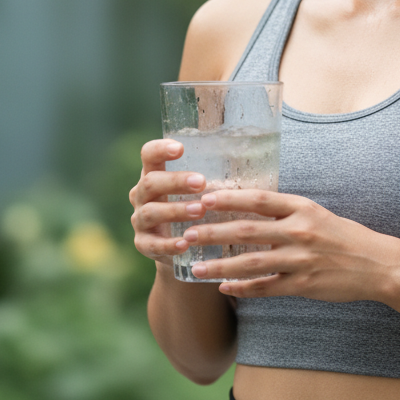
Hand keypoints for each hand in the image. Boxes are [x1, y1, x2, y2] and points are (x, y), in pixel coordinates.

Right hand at [129, 138, 210, 265]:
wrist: (184, 251)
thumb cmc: (197, 209)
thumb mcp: (199, 191)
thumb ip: (215, 177)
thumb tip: (259, 166)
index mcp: (154, 174)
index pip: (149, 154)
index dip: (160, 149)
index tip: (180, 148)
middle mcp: (142, 195)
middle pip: (150, 182)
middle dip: (175, 181)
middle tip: (201, 182)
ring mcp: (139, 220)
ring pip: (150, 212)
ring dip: (175, 211)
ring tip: (199, 211)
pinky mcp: (143, 244)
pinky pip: (152, 244)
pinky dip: (168, 244)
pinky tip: (185, 243)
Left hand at [182, 189, 399, 301]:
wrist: (375, 264)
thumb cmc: (341, 235)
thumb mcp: (315, 213)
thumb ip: (284, 211)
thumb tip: (247, 205)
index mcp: (302, 208)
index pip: (258, 199)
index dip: (229, 198)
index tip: (204, 198)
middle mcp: (300, 231)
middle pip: (248, 230)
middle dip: (214, 232)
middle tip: (188, 232)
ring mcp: (301, 259)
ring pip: (252, 263)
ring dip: (220, 266)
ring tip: (196, 268)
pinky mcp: (303, 285)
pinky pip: (266, 287)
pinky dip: (243, 288)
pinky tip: (224, 288)